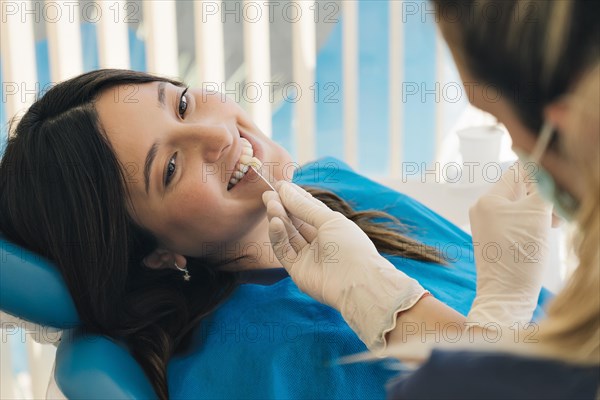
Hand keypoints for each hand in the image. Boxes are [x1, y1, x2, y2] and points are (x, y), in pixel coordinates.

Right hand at [262, 181, 426, 352]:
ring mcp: (307, 257)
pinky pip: (283, 251)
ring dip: (278, 218)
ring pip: (287, 234)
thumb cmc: (351, 246)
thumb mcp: (329, 219)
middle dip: (282, 206)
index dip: (294, 197)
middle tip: (267, 193)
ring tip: (270, 203)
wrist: (357, 282)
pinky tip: (275, 222)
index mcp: (331, 227)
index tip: (280, 185)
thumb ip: (304, 206)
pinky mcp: (297, 271)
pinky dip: (278, 236)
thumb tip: (285, 188)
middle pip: (295, 221)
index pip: (309, 209)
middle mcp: (319, 242)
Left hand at [467, 163, 552, 327]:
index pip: (518, 172)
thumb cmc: (519, 255)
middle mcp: (483, 208)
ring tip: (553, 225)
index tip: (557, 187)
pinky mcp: (493, 239)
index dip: (540, 176)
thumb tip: (544, 168)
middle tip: (557, 213)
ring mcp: (486, 224)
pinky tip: (543, 233)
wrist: (506, 295)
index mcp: (488, 199)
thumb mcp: (536, 215)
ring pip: (520, 206)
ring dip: (539, 211)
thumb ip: (542, 188)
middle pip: (519, 190)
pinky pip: (515, 222)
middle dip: (542, 197)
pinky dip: (531, 223)